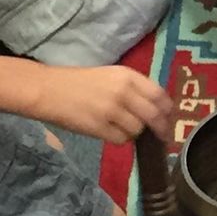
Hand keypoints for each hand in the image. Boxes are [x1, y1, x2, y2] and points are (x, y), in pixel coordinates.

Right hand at [36, 66, 174, 144]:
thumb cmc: (78, 81)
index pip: (160, 95)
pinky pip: (121, 140)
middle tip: (162, 136)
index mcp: (128, 76)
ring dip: (135, 133)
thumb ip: (133, 88)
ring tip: (123, 129)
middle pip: (154, 115)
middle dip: (161, 128)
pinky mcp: (99, 127)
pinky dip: (120, 140)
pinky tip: (111, 133)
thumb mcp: (110, 75)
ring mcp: (112, 110)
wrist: (48, 89)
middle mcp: (123, 92)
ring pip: (138, 130)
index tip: (169, 118)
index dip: (168, 110)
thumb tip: (155, 107)